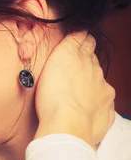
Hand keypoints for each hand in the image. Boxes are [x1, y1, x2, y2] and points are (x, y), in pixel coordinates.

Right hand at [34, 31, 114, 146]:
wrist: (67, 127)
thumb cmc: (55, 96)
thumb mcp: (56, 59)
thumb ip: (72, 43)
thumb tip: (81, 32)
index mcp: (82, 59)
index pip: (85, 41)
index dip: (81, 39)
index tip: (78, 38)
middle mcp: (96, 73)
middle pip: (92, 61)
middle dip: (85, 60)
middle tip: (73, 65)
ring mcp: (103, 94)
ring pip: (99, 82)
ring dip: (90, 83)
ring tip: (76, 90)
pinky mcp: (105, 113)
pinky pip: (103, 104)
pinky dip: (95, 103)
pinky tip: (84, 108)